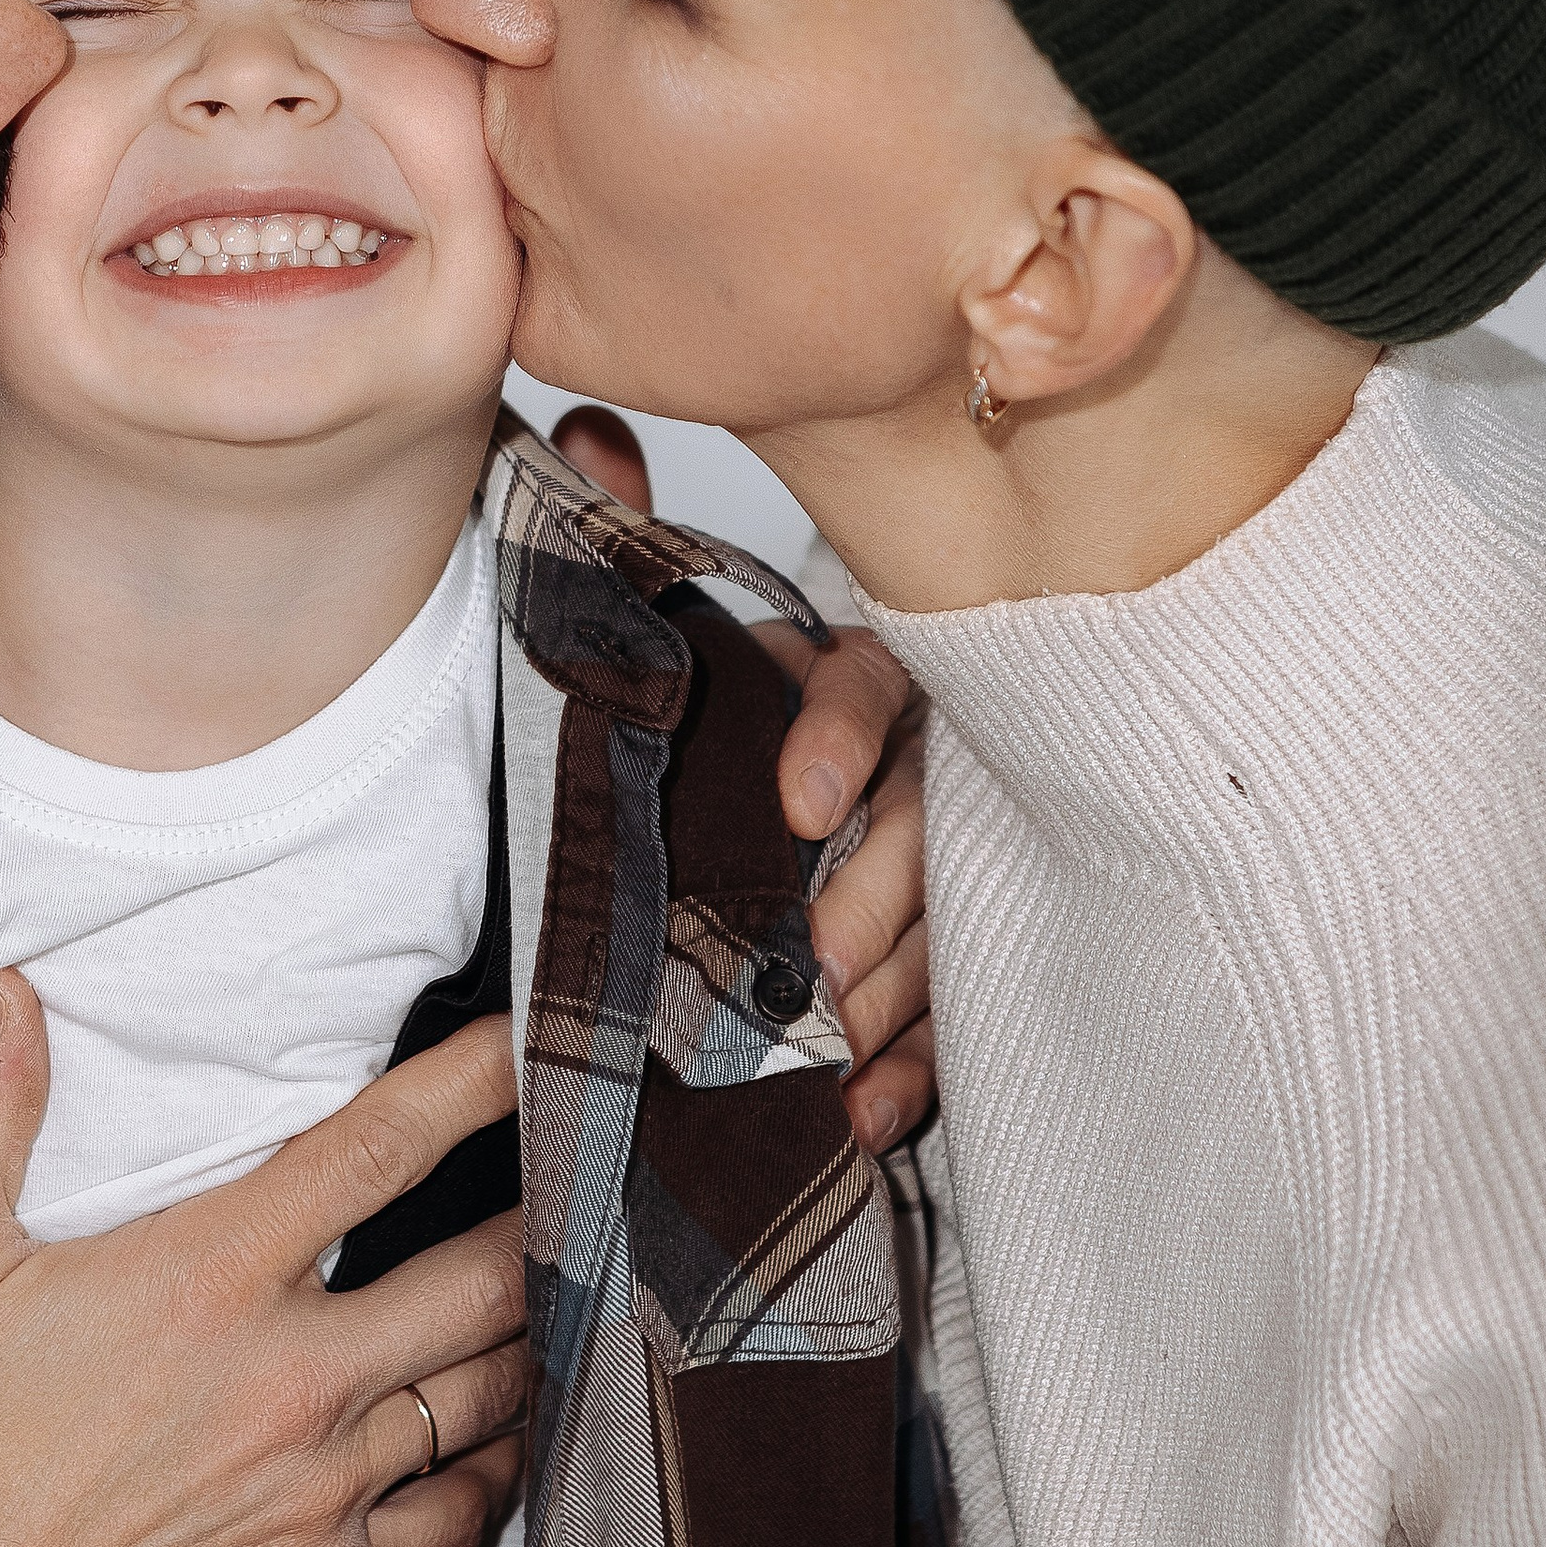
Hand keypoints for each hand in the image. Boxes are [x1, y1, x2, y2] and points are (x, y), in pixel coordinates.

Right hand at [0, 982, 527, 1546]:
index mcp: (209, 1279)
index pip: (376, 1150)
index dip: (469, 1085)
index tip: (522, 1045)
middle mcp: (289, 1378)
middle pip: (483, 1274)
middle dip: (541, 1216)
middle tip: (569, 1179)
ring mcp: (319, 1483)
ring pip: (491, 1391)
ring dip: (533, 1335)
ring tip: (556, 1292)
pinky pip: (462, 1521)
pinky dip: (501, 1474)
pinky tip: (504, 1442)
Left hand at [549, 407, 932, 1152]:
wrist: (737, 795)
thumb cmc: (704, 707)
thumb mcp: (654, 624)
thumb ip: (629, 540)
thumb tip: (594, 436)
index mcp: (846, 671)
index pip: (868, 682)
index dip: (841, 738)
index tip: (798, 804)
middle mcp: (913, 760)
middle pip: (922, 823)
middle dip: (872, 897)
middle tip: (809, 962)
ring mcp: (936, 857)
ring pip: (945, 923)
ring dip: (894, 991)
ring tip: (830, 1049)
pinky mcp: (940, 947)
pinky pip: (951, 1008)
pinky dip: (917, 1064)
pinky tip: (871, 1110)